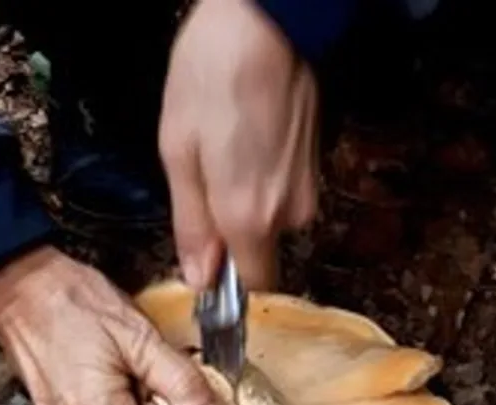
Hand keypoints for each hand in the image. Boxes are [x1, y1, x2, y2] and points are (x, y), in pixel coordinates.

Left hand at [159, 0, 319, 290]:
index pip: (252, 287)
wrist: (268, 22)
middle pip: (258, 251)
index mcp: (248, 218)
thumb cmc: (212, 79)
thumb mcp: (179, 152)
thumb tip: (199, 279)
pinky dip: (263, 179)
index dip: (227, 283)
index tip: (206, 266)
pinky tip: (246, 138)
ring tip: (225, 149)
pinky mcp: (316, 166)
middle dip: (229, 231)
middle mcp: (288, 214)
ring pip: (271, 220)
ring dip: (245, 201)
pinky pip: (283, 193)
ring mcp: (308, 189)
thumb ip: (191, 225)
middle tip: (204, 179)